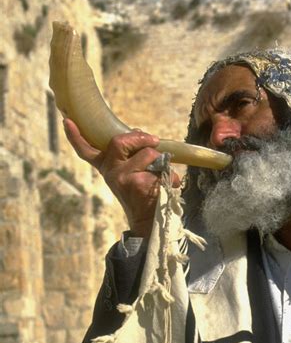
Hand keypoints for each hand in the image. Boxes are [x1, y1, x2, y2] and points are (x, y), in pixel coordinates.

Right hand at [63, 119, 180, 237]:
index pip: (86, 151)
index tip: (67, 121)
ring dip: (161, 160)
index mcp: (106, 167)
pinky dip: (171, 176)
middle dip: (141, 138)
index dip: (75, 136)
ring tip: (162, 174)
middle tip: (154, 141)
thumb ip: (131, 153)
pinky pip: (161, 168)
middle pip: (119, 141)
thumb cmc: (143, 193)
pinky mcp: (137, 183)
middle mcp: (110, 172)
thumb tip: (138, 132)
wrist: (149, 221)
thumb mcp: (131, 172)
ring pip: (147, 153)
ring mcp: (121, 177)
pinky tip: (170, 185)